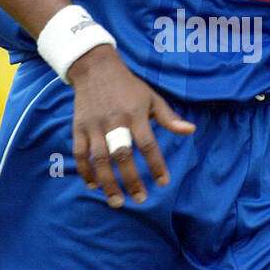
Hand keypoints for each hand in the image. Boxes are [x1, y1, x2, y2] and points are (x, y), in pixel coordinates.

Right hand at [68, 45, 195, 205]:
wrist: (95, 68)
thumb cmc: (128, 86)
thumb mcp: (152, 98)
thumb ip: (169, 118)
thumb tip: (190, 130)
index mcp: (135, 114)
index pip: (148, 144)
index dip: (156, 165)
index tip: (163, 183)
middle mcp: (114, 122)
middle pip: (122, 155)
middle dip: (131, 180)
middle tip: (140, 199)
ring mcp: (94, 126)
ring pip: (100, 159)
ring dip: (108, 182)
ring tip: (117, 201)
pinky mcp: (78, 128)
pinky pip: (80, 154)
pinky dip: (86, 171)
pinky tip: (94, 186)